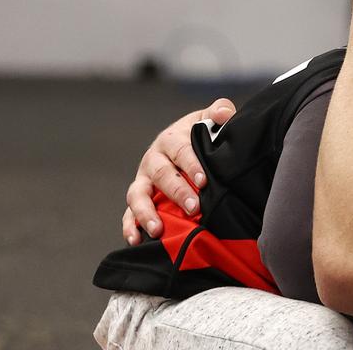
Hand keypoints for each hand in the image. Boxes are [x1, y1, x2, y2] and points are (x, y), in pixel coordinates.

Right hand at [121, 98, 237, 244]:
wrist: (184, 146)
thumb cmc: (200, 135)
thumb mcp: (208, 121)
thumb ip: (218, 113)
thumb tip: (223, 114)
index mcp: (171, 140)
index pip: (181, 151)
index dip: (191, 165)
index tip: (204, 181)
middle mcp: (153, 160)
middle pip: (161, 175)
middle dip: (176, 192)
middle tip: (194, 208)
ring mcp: (143, 181)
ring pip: (138, 195)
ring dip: (146, 212)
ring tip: (158, 230)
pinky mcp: (138, 200)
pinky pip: (129, 214)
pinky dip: (129, 227)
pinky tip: (135, 240)